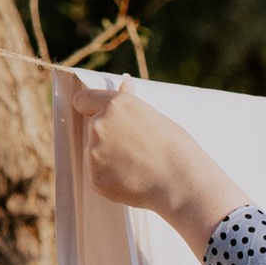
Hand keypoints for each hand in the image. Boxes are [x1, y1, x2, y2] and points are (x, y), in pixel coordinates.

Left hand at [58, 73, 243, 258]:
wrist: (183, 183)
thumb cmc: (176, 148)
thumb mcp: (155, 117)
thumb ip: (131, 103)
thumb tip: (124, 81)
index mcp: (115, 105)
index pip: (83, 100)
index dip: (90, 108)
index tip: (101, 117)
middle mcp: (99, 125)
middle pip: (93, 130)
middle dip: (110, 138)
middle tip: (139, 150)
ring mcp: (94, 152)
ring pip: (96, 154)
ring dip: (111, 160)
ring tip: (140, 168)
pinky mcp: (95, 177)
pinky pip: (99, 176)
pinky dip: (113, 180)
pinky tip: (135, 181)